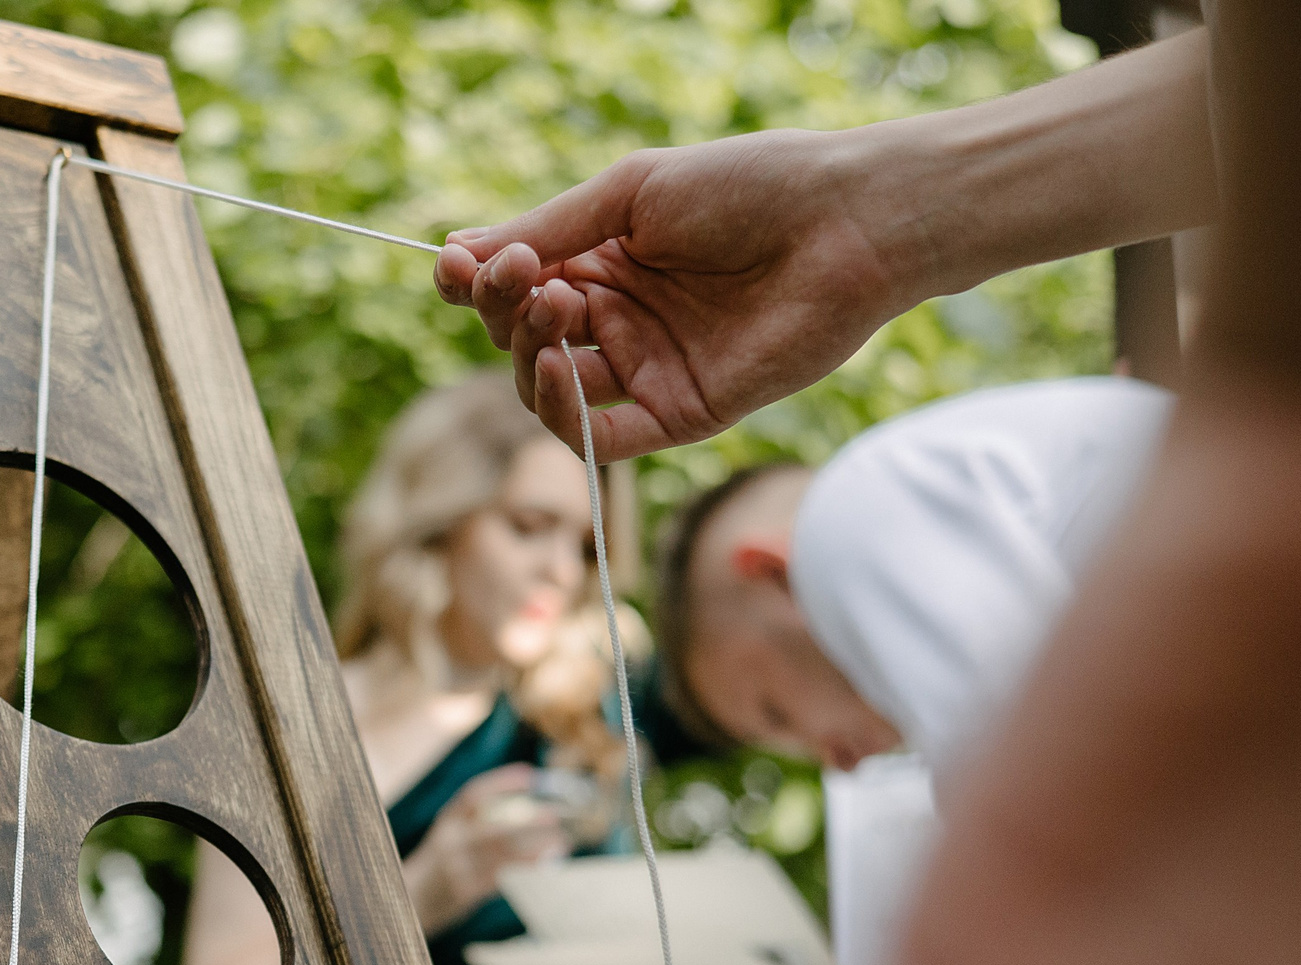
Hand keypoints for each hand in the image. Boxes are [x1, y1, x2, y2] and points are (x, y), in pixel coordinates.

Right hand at [403, 763, 572, 937]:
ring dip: (535, 848)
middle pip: (494, 829)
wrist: (413, 901)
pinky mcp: (464, 891)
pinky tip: (545, 863)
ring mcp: (456, 868)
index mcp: (446, 822)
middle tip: (554, 815)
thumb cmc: (440, 866)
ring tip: (561, 841)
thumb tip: (523, 810)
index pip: (473, 795)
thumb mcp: (450, 838)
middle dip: (527, 822)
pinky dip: (525, 869)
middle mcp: (450, 842)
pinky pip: (501, 877)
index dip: (502, 783)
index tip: (530, 775)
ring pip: (502, 855)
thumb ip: (476, 825)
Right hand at [435, 128, 911, 460]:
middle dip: (504, 311)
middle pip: (522, 342)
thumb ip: (550, 230)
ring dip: (532, 354)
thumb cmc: (748, 187)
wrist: (845, 223)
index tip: (455, 266)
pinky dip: (567, 416)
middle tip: (525, 275)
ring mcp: (647, 371)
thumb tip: (455, 252)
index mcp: (604, 263)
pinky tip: (563, 368)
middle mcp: (619, 322)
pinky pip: (603, 440)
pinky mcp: (680, 414)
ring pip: (551, 392)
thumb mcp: (631, 194)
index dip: (475, 285)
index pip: (514, 292)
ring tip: (556, 304)